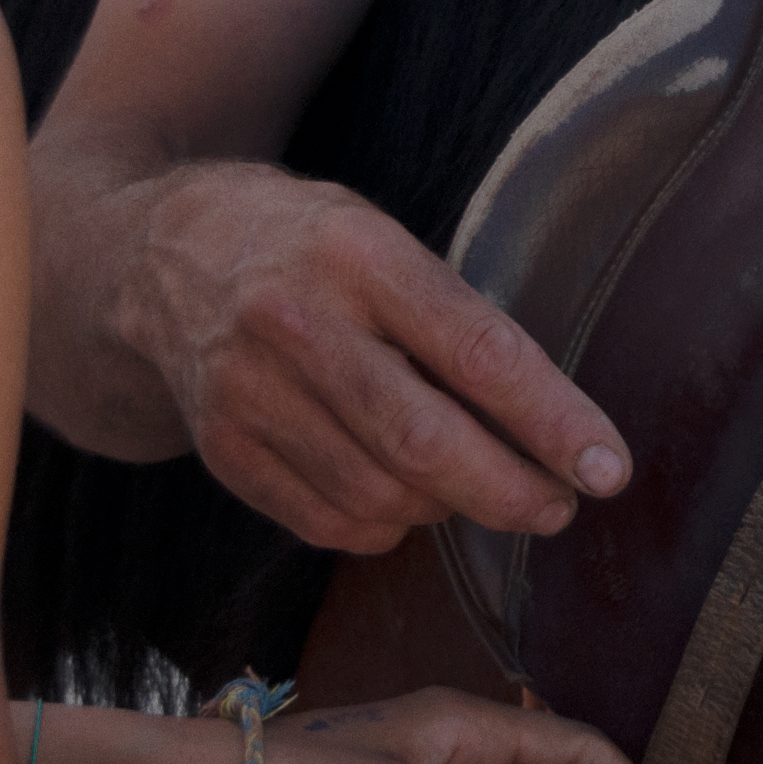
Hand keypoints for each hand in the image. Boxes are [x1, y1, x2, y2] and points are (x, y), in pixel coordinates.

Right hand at [122, 158, 626, 551]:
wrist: (155, 257)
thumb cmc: (303, 244)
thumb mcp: (380, 236)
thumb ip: (451, 316)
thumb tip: (548, 423)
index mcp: (357, 252)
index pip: (477, 351)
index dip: (552, 420)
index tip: (607, 467)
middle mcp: (296, 322)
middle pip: (423, 442)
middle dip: (510, 492)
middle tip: (558, 508)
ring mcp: (249, 393)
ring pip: (380, 494)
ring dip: (448, 510)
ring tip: (477, 490)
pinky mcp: (224, 449)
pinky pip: (329, 522)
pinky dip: (385, 527)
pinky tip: (405, 501)